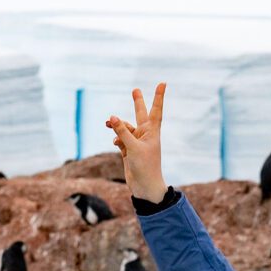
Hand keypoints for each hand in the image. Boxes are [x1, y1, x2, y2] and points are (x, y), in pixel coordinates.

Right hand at [104, 83, 168, 205]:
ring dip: (117, 126)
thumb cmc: (145, 167)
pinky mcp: (129, 150)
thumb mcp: (132, 148)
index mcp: (152, 132)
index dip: (158, 97)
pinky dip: (117, 139)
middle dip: (137, 102)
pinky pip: (120, 139)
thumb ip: (122, 132)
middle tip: (135, 90)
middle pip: (140, 114)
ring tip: (107, 122)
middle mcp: (145, 135)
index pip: (155, 110)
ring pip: (125, 128)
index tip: (163, 83)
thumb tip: (112, 117)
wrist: (144, 187)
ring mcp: (137, 142)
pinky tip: (115, 142)